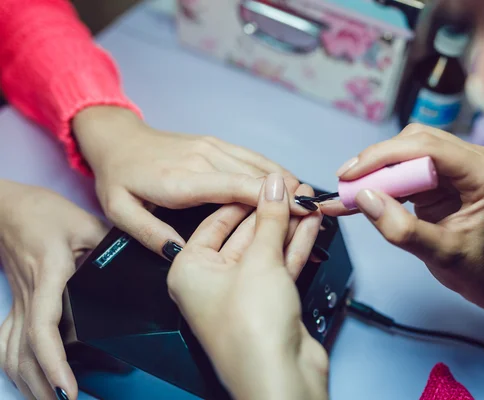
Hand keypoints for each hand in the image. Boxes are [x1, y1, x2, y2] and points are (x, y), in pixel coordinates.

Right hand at [0, 181, 106, 399]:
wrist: (8, 206)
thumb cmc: (44, 212)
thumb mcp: (85, 223)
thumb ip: (112, 244)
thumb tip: (149, 261)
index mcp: (48, 277)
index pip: (43, 329)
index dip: (53, 363)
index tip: (68, 389)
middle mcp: (29, 296)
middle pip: (23, 354)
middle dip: (41, 386)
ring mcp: (18, 301)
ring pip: (11, 353)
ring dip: (27, 382)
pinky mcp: (16, 301)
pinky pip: (7, 341)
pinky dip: (16, 365)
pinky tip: (27, 378)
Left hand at [72, 106, 311, 256]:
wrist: (118, 138)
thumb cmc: (119, 177)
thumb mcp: (121, 211)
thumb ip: (151, 235)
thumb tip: (181, 255)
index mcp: (180, 181)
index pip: (234, 188)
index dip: (269, 199)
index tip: (298, 211)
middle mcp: (202, 159)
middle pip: (255, 176)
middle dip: (288, 194)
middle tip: (316, 214)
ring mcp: (212, 147)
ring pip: (259, 164)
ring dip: (287, 182)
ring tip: (311, 201)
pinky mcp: (217, 143)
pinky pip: (252, 156)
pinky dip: (274, 170)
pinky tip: (290, 184)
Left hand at [167, 174, 327, 399]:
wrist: (278, 377)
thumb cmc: (249, 331)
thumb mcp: (258, 261)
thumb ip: (268, 219)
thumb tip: (274, 186)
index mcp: (189, 270)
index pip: (217, 220)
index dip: (246, 196)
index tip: (269, 180)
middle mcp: (211, 281)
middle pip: (244, 234)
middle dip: (272, 211)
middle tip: (294, 190)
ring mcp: (241, 293)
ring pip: (266, 249)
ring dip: (288, 226)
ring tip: (308, 202)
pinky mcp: (267, 303)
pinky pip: (280, 265)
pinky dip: (295, 246)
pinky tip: (310, 225)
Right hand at [322, 124, 483, 327]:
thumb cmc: (476, 267)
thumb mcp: (439, 254)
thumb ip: (402, 229)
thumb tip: (365, 198)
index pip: (428, 148)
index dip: (385, 156)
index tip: (351, 174)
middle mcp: (475, 160)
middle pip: (415, 142)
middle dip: (376, 162)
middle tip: (346, 184)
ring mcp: (458, 164)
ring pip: (406, 149)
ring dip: (375, 169)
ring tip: (349, 192)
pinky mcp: (441, 172)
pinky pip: (404, 166)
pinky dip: (380, 179)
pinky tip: (359, 195)